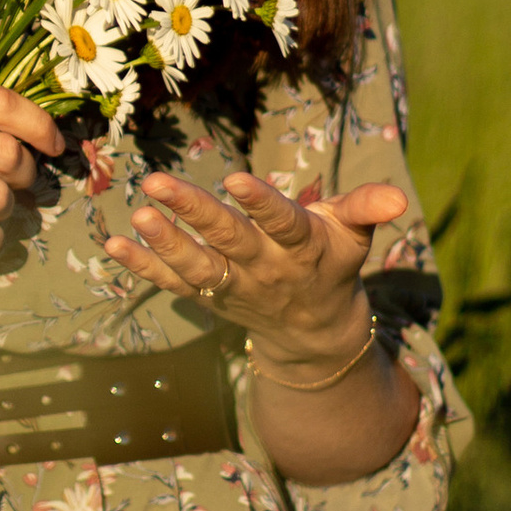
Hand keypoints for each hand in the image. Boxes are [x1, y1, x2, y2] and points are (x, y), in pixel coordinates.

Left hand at [103, 165, 408, 370]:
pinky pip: (170, 283)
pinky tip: (111, 244)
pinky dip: (142, 266)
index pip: (282, 223)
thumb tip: (400, 197)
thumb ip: (367, 208)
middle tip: (156, 183)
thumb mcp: (353, 234)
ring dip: (163, 242)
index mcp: (302, 247)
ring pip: (195, 266)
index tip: (237, 178)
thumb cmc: (330, 261)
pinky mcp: (207, 297)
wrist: (313, 332)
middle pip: (228, 240)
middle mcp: (264, 268)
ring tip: (135, 214)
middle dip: (193, 212)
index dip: (261, 204)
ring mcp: (232, 286)